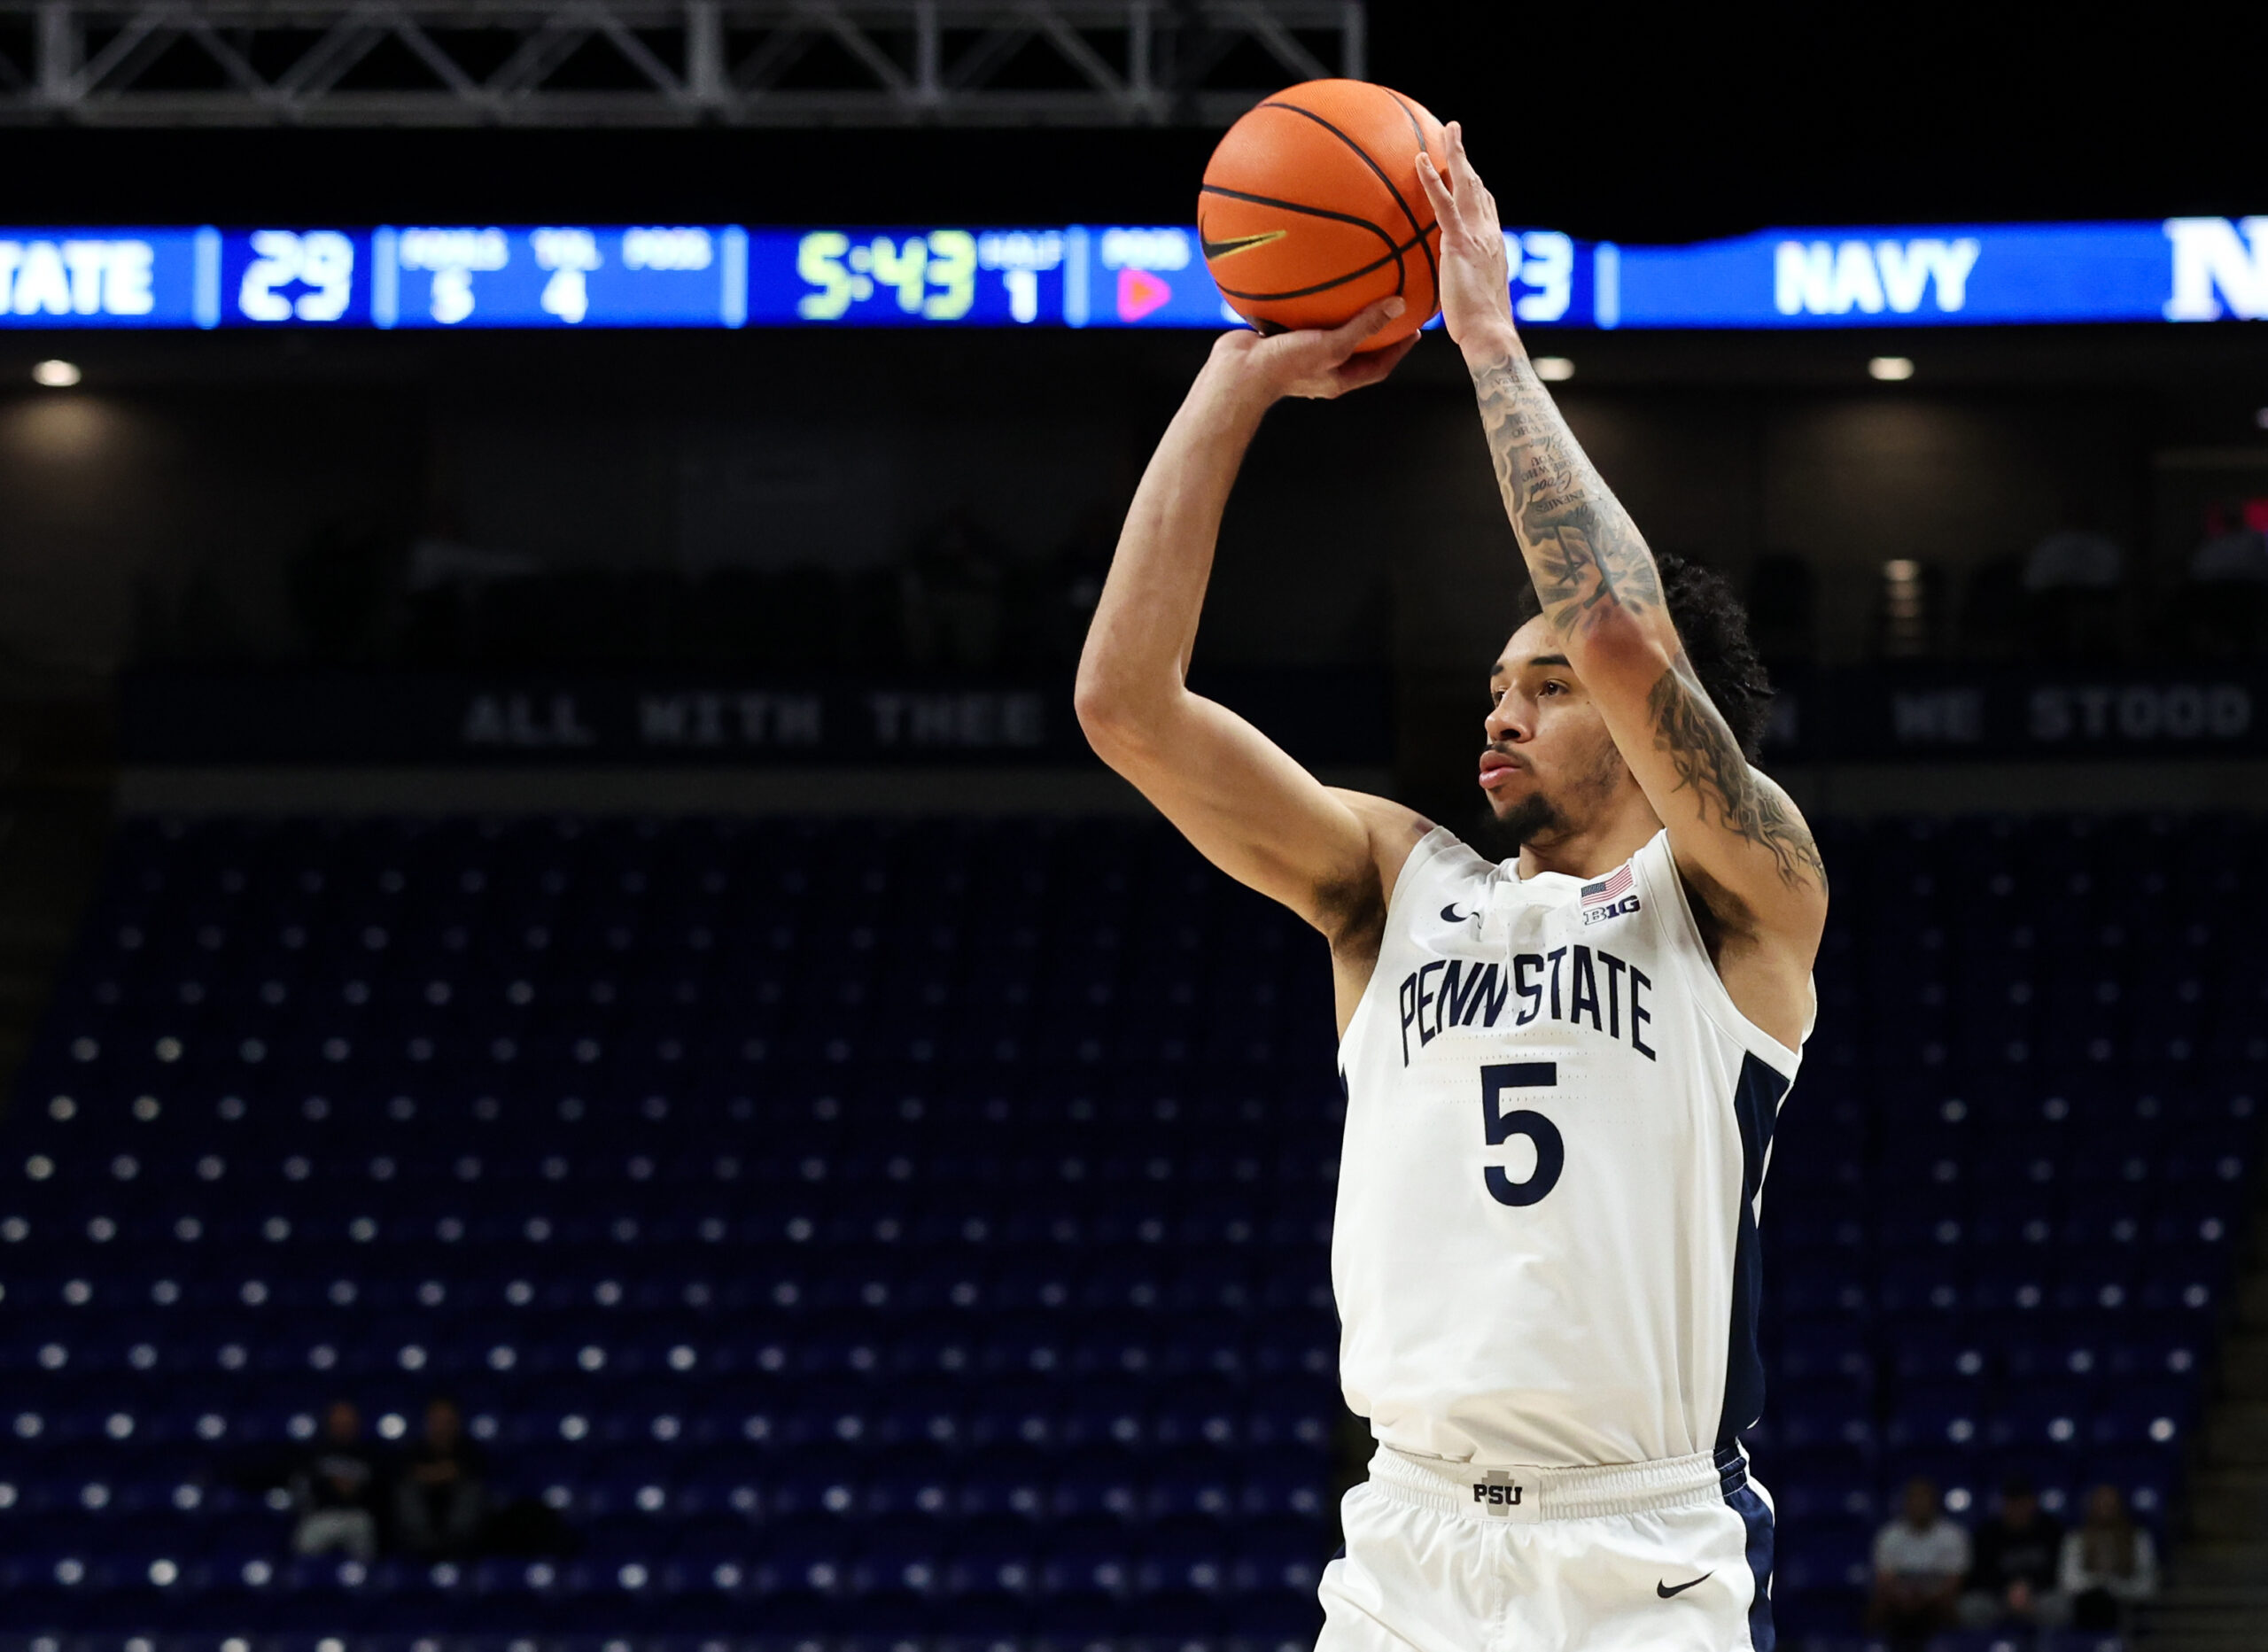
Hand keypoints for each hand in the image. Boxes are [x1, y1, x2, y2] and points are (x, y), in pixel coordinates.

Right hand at [1205, 295, 1417, 405]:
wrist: (1236, 372)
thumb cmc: (1286, 366)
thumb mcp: (1332, 345)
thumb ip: (1364, 326)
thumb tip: (1398, 304)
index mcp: (1338, 378)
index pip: (1378, 366)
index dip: (1399, 349)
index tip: (1414, 329)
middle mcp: (1321, 368)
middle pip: (1356, 349)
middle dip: (1374, 331)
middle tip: (1390, 306)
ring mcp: (1299, 354)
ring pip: (1327, 332)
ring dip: (1340, 314)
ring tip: (1354, 290)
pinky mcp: (1279, 339)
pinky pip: (1299, 319)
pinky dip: (1308, 302)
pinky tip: (1311, 280)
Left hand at [1413, 120, 1514, 349]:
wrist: (1488, 332)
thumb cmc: (1477, 327)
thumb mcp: (1466, 300)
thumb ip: (1455, 285)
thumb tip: (1439, 291)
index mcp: (1491, 246)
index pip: (1485, 208)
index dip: (1476, 187)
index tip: (1469, 172)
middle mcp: (1489, 234)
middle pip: (1478, 186)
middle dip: (1468, 158)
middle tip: (1456, 133)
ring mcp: (1477, 235)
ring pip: (1467, 185)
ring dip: (1457, 154)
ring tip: (1446, 130)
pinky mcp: (1460, 243)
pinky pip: (1443, 205)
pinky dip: (1433, 180)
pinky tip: (1420, 160)